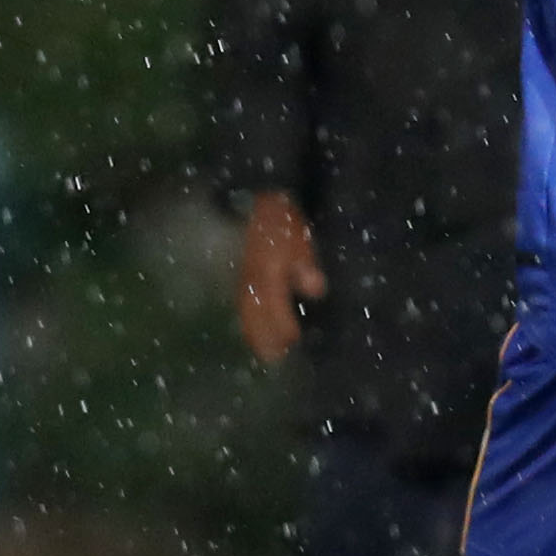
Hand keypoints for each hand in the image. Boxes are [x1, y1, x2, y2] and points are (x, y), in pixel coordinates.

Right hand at [236, 189, 325, 364]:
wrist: (254, 196)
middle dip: (264, 337)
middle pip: (255, 315)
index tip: (293, 341)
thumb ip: (306, 266)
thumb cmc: (283, 219)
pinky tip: (252, 328)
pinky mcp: (240, 274)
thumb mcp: (299, 238)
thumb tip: (315, 292)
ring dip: (253, 333)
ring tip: (263, 352)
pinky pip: (240, 302)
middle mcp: (252, 279)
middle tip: (274, 358)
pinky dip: (246, 319)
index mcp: (268, 271)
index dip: (283, 325)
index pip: (275, 305)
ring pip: (245, 311)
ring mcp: (243, 276)